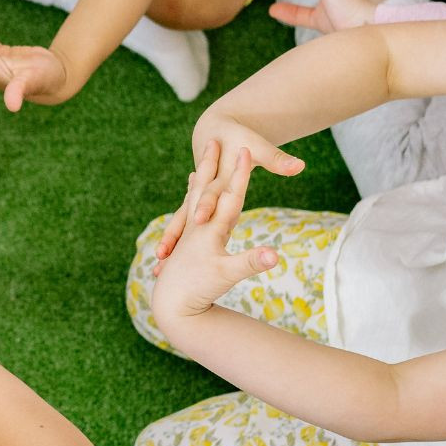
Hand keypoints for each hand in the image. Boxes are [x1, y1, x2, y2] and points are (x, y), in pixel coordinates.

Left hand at [149, 154, 276, 329]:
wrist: (169, 306)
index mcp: (212, 228)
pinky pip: (187, 215)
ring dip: (198, 181)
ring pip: (193, 200)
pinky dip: (190, 201)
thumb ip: (251, 262)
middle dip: (211, 165)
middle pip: (207, 189)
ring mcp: (190, 235)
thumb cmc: (197, 289)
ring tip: (197, 165)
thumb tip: (276, 254)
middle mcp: (199, 226)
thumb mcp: (227, 275)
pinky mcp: (185, 246)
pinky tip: (190, 198)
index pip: (232, 194)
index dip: (241, 172)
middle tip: (213, 139)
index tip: (245, 148)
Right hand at [164, 110, 302, 262]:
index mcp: (218, 181)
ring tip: (158, 259)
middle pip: (189, 212)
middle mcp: (204, 192)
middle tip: (163, 251)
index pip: (212, 195)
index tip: (198, 219)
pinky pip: (182, 223)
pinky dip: (172, 237)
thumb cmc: (238, 138)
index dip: (206, 206)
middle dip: (175, 232)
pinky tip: (165, 256)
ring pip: (180, 220)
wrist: (214, 126)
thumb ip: (277, 160)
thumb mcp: (258, 149)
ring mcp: (195, 200)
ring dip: (169, 238)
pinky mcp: (193, 205)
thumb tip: (300, 165)